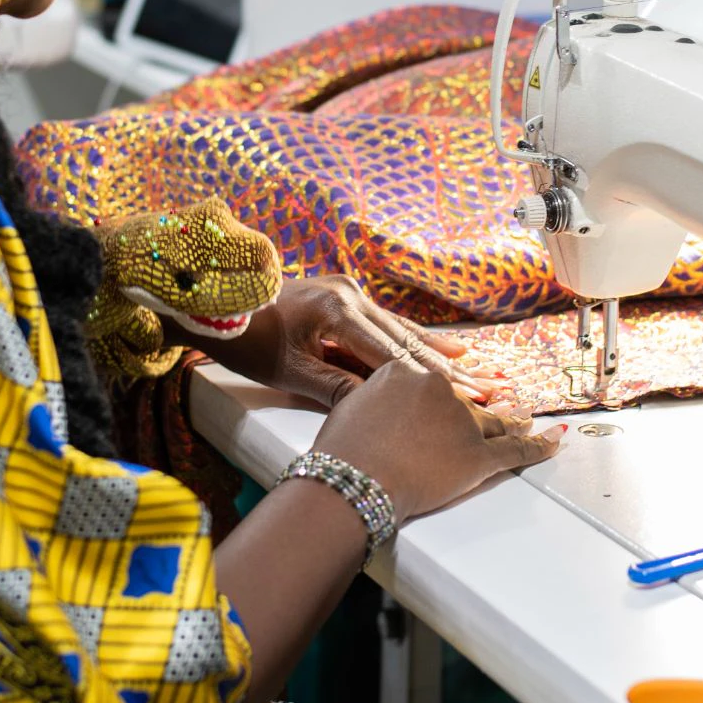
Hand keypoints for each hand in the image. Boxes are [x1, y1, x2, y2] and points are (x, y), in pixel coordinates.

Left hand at [182, 274, 506, 408]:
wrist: (214, 302)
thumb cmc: (244, 338)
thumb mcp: (288, 372)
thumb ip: (336, 388)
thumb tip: (378, 408)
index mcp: (338, 310)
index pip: (394, 353)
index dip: (432, 380)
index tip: (465, 398)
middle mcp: (350, 295)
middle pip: (407, 340)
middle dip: (448, 371)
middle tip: (489, 390)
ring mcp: (349, 294)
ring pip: (401, 332)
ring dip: (438, 356)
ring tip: (479, 371)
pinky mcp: (344, 300)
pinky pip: (384, 325)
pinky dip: (413, 342)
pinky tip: (446, 349)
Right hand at [311, 354, 566, 519]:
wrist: (353, 479)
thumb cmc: (342, 451)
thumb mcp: (349, 406)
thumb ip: (373, 399)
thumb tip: (376, 408)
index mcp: (406, 371)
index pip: (432, 382)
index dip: (441, 395)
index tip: (448, 398)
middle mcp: (438, 389)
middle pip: (465, 399)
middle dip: (478, 406)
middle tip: (495, 403)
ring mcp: (463, 422)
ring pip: (496, 420)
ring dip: (514, 419)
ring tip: (525, 417)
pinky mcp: (479, 456)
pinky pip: (517, 449)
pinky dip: (540, 445)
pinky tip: (554, 439)